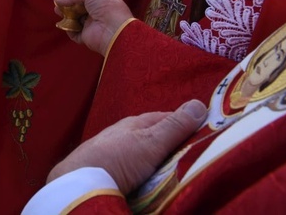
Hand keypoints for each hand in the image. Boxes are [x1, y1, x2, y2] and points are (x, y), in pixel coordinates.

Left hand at [47, 100, 206, 193]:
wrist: (81, 182)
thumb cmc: (117, 157)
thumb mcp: (151, 141)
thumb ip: (174, 126)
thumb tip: (199, 104)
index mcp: (133, 124)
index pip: (163, 119)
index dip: (183, 124)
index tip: (204, 133)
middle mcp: (122, 136)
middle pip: (153, 138)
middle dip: (171, 145)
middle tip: (194, 157)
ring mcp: (113, 154)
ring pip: (142, 155)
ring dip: (156, 162)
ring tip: (174, 173)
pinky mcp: (107, 171)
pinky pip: (132, 170)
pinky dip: (143, 174)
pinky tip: (149, 182)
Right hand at [54, 0, 133, 55]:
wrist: (113, 29)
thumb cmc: (106, 7)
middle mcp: (98, 11)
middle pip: (79, 7)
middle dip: (68, 5)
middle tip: (58, 4)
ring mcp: (92, 24)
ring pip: (75, 19)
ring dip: (66, 16)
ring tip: (57, 12)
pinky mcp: (87, 36)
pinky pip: (74, 33)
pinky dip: (69, 29)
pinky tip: (64, 24)